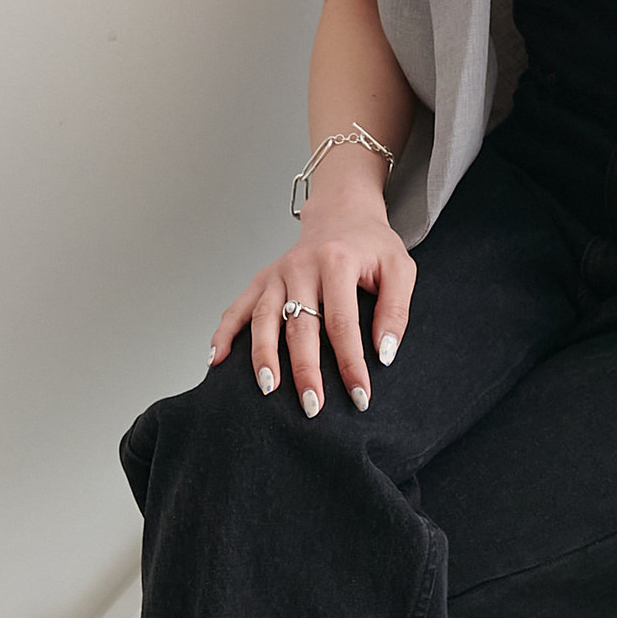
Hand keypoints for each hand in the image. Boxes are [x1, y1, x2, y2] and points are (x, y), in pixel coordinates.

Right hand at [204, 184, 415, 417]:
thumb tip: (383, 354)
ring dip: (263, 356)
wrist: (342, 212)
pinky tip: (216, 359)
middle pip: (300, 325)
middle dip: (305, 370)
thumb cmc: (372, 244)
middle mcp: (302, 266)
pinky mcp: (263, 278)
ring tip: (267, 389)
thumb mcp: (400, 268)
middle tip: (312, 406)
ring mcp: (278, 272)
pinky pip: (238, 306)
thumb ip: (395, 310)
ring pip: (264, 318)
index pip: (342, 323)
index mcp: (337, 261)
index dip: (350, 363)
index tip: (359, 395)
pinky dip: (225, 333)